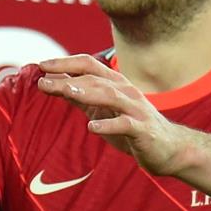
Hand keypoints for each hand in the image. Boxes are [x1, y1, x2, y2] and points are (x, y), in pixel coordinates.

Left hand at [36, 55, 199, 174]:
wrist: (169, 148)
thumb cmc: (131, 126)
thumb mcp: (101, 109)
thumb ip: (79, 96)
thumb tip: (52, 83)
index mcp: (116, 84)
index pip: (89, 65)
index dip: (66, 62)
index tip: (41, 65)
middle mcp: (126, 91)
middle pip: (95, 79)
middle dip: (68, 78)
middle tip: (42, 81)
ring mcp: (136, 110)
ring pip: (110, 96)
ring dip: (87, 93)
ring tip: (67, 92)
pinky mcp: (143, 130)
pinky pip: (125, 125)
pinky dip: (109, 124)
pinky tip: (92, 127)